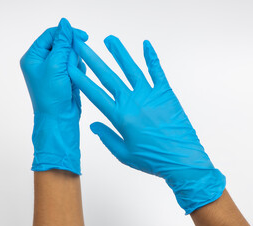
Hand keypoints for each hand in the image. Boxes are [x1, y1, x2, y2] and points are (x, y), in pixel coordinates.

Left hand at [20, 18, 86, 173]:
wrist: (59, 120)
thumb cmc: (51, 97)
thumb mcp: (56, 66)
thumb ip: (62, 44)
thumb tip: (65, 24)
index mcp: (33, 57)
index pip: (51, 35)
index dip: (66, 34)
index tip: (82, 37)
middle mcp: (42, 63)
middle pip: (63, 45)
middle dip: (71, 54)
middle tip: (72, 67)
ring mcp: (54, 71)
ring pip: (71, 56)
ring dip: (75, 65)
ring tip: (71, 78)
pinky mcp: (64, 79)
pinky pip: (76, 67)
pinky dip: (78, 73)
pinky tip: (74, 83)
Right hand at [68, 36, 225, 213]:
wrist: (181, 159)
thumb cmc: (153, 159)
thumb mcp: (124, 154)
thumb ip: (107, 137)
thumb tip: (93, 125)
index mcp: (120, 116)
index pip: (95, 94)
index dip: (81, 79)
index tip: (71, 68)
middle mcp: (132, 101)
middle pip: (108, 76)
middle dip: (93, 59)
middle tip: (82, 46)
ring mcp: (150, 95)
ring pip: (131, 68)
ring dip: (119, 53)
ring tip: (109, 39)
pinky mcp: (166, 93)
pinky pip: (157, 71)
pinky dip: (151, 57)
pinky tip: (146, 44)